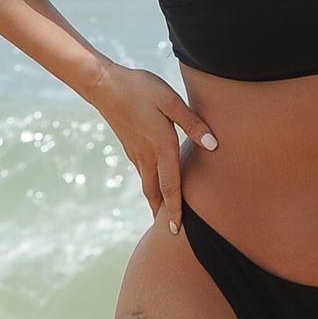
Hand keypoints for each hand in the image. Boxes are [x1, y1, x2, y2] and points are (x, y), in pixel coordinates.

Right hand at [90, 61, 217, 233]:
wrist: (104, 85)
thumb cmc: (140, 88)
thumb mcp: (170, 100)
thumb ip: (192, 123)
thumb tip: (213, 145)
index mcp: (160, 147)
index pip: (171, 186)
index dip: (175, 209)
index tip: (177, 231)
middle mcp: (147, 156)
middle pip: (155, 193)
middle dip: (162, 214)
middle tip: (170, 234)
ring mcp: (136, 153)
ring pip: (147, 185)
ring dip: (155, 202)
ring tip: (162, 216)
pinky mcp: (130, 147)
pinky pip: (143, 173)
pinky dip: (150, 187)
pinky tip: (155, 186)